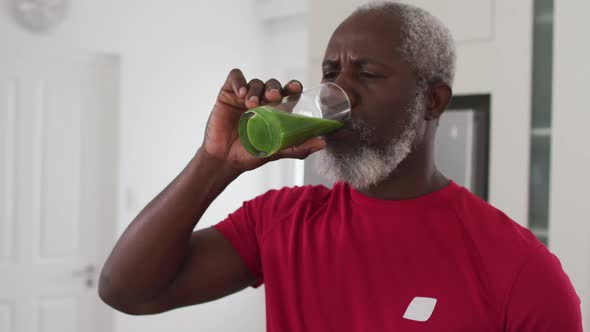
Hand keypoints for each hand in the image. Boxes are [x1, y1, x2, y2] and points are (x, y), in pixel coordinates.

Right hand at [201, 68, 325, 172]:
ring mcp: (244, 96)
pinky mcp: (228, 94)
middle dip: (274, 88)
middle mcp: (262, 101)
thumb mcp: (276, 152)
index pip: (288, 92)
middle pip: (272, 85)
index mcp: (276, 111)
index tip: (296, 88)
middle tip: (273, 98)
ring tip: (252, 105)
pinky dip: (239, 82)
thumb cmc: (250, 155)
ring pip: (256, 82)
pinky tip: (241, 94)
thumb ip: (298, 147)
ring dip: (256, 90)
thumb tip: (322, 143)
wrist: (224, 160)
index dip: (293, 87)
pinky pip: (235, 78)